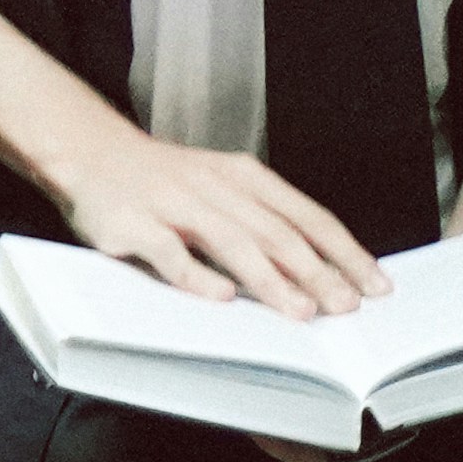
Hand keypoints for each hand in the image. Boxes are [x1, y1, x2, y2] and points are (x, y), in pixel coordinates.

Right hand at [60, 126, 384, 318]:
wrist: (89, 151)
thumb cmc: (161, 180)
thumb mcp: (220, 187)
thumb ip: (261, 222)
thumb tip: (314, 271)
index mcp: (244, 176)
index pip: (307, 216)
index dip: (344, 250)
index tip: (373, 283)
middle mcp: (215, 187)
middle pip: (277, 233)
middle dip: (318, 272)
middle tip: (345, 306)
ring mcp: (174, 203)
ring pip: (232, 242)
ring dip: (270, 279)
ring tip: (299, 310)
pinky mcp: (134, 223)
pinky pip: (169, 252)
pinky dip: (196, 275)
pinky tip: (221, 298)